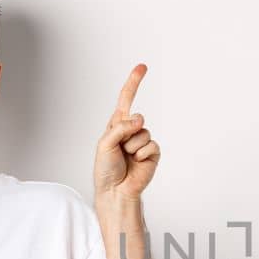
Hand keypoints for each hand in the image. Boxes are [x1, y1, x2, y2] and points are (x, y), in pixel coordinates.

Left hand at [94, 64, 160, 201]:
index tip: (142, 66)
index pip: (126, 98)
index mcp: (117, 124)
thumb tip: (141, 118)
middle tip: (120, 150)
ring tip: (126, 158)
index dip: (134, 82)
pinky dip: (142, 154)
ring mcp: (142, 141)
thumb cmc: (106, 169)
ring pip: (144, 133)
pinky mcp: (152, 153)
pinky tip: (136, 163)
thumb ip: (120, 127)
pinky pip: (152, 145)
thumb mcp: (105, 144)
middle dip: (128, 132)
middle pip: (137, 118)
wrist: (116, 191)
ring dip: (132, 147)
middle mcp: (131, 130)